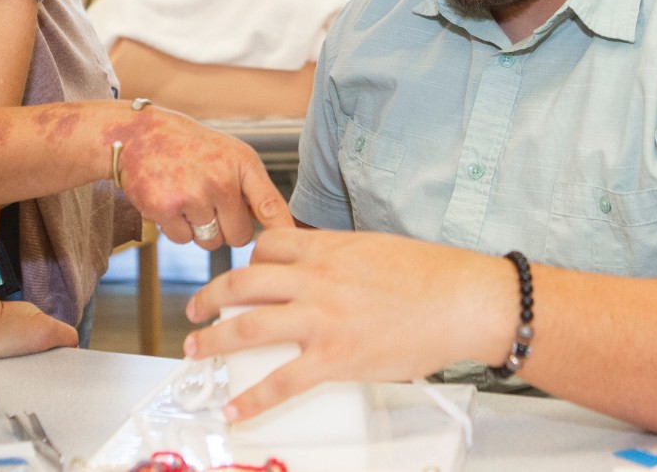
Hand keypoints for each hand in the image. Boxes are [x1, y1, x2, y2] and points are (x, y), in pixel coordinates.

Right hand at [117, 108, 293, 247]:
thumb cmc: (190, 148)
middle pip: (239, 236)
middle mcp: (221, 178)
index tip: (290, 249)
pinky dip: (176, 228)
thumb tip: (276, 229)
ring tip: (187, 198)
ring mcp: (193, 194)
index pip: (270, 205)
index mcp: (242, 162)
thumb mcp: (229, 154)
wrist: (139, 135)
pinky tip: (169, 200)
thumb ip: (251, 188)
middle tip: (208, 202)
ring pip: (210, 242)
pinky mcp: (165, 208)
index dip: (283, 231)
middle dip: (226, 228)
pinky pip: (182, 239)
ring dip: (200, 230)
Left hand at [181, 228, 514, 419]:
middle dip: (209, 297)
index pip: (266, 247)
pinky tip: (234, 408)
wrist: (462, 299)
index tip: (237, 276)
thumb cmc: (429, 275)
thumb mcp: (374, 248)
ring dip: (213, 339)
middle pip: (242, 282)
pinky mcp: (335, 358)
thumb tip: (321, 271)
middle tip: (194, 310)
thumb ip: (339, 259)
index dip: (245, 262)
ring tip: (195, 350)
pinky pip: (281, 381)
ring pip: (248, 326)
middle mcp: (315, 279)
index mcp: (326, 248)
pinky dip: (251, 398)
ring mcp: (322, 319)